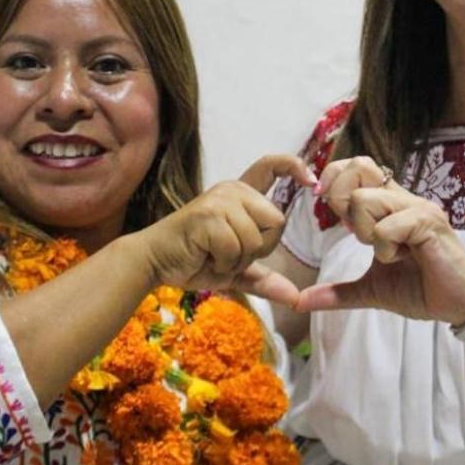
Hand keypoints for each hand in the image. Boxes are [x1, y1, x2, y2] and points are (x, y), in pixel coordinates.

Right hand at [141, 154, 315, 305]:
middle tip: (228, 253)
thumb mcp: (235, 270)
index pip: (271, 167)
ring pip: (258, 239)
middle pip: (277, 222)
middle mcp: (233, 190)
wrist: (153, 262)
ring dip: (238, 260)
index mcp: (241, 194)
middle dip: (259, 249)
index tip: (311, 181)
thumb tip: (295, 297)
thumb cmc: (193, 261)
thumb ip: (264, 279)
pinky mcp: (209, 214)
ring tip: (213, 255)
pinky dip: (224, 264)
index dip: (294, 167)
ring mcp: (220, 200)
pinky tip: (205, 257)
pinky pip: (237, 248)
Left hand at [296, 156, 464, 324]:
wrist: (460, 304)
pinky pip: (387, 227)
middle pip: (358, 168)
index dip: (335, 180)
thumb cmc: (421, 289)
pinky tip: (403, 259)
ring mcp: (416, 208)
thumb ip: (337, 292)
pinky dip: (385, 249)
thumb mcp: (371, 290)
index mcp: (389, 206)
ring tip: (387, 253)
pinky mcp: (428, 223)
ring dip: (366, 233)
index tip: (330, 211)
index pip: (356, 166)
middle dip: (342, 202)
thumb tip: (300, 301)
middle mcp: (402, 199)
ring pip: (365, 200)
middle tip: (355, 234)